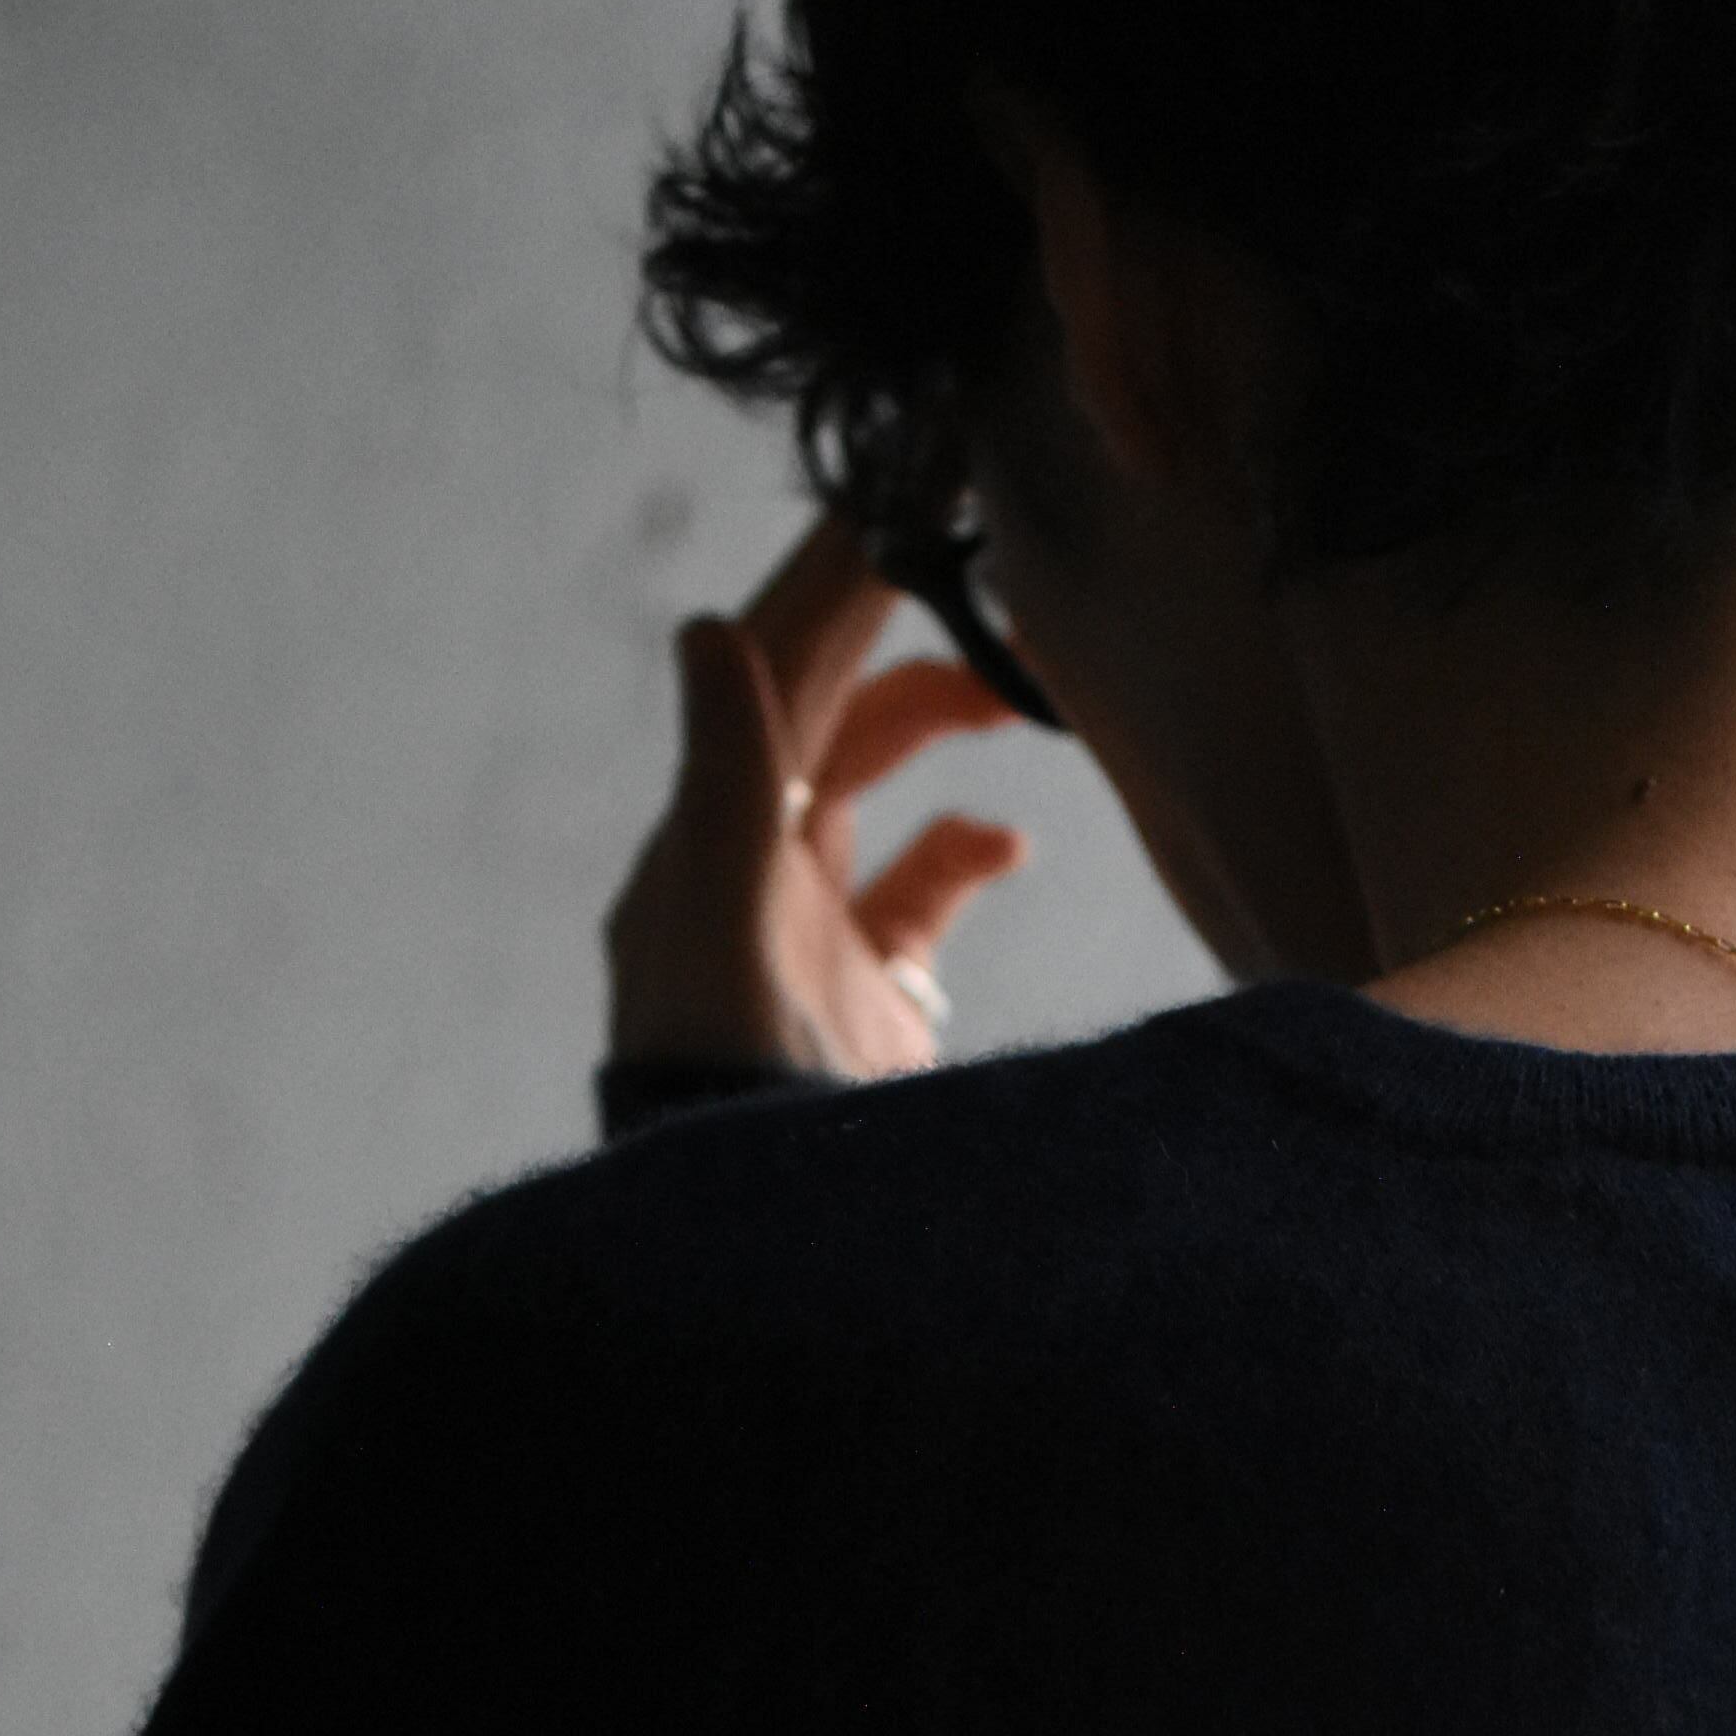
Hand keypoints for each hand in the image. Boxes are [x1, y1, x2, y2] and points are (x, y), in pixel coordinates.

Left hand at [603, 510, 1028, 1081]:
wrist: (761, 1241)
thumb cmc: (722, 1082)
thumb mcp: (717, 922)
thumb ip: (725, 780)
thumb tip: (707, 630)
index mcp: (715, 830)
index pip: (776, 668)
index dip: (836, 578)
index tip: (905, 494)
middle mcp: (756, 862)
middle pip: (832, 704)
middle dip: (905, 624)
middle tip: (993, 555)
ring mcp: (815, 926)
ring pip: (882, 783)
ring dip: (943, 724)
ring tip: (1028, 690)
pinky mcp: (871, 994)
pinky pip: (921, 892)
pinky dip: (966, 852)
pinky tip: (1011, 848)